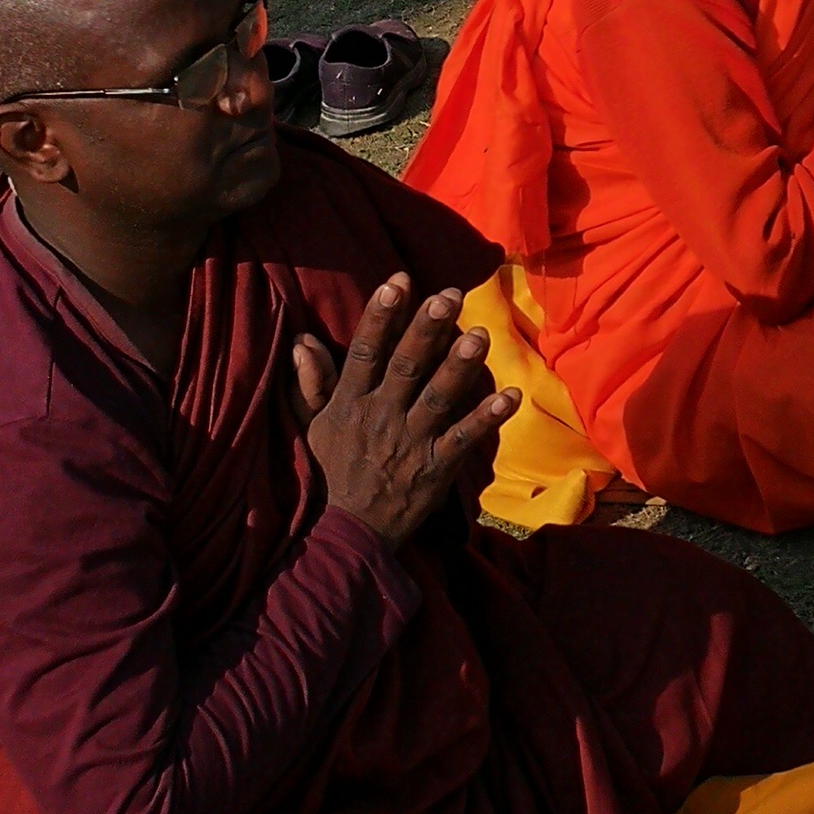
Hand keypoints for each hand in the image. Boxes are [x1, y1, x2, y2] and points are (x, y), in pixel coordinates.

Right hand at [291, 277, 518, 547]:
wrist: (350, 532)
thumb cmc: (333, 472)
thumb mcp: (313, 427)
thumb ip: (311, 383)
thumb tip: (303, 340)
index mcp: (350, 403)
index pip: (366, 351)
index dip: (381, 315)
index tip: (399, 281)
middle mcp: (380, 416)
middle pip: (406, 366)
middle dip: (427, 329)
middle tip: (449, 295)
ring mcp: (410, 442)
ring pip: (438, 397)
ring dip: (460, 366)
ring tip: (480, 334)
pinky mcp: (435, 468)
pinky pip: (464, 439)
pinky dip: (487, 418)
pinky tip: (510, 396)